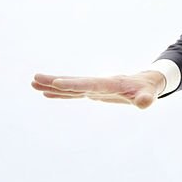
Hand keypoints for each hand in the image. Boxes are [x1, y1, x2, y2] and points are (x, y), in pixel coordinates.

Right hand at [31, 71, 166, 108]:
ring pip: (70, 86)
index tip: (57, 83)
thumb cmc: (147, 89)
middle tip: (35, 78)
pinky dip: (60, 93)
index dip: (73, 84)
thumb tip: (144, 103)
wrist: (144, 82)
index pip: (89, 84)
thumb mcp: (149, 95)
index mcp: (110, 84)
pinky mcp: (92, 91)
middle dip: (55, 80)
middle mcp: (98, 83)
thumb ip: (145, 99)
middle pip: (74, 81)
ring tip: (33, 83)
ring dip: (52, 85)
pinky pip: (73, 92)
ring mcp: (93, 87)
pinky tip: (46, 93)